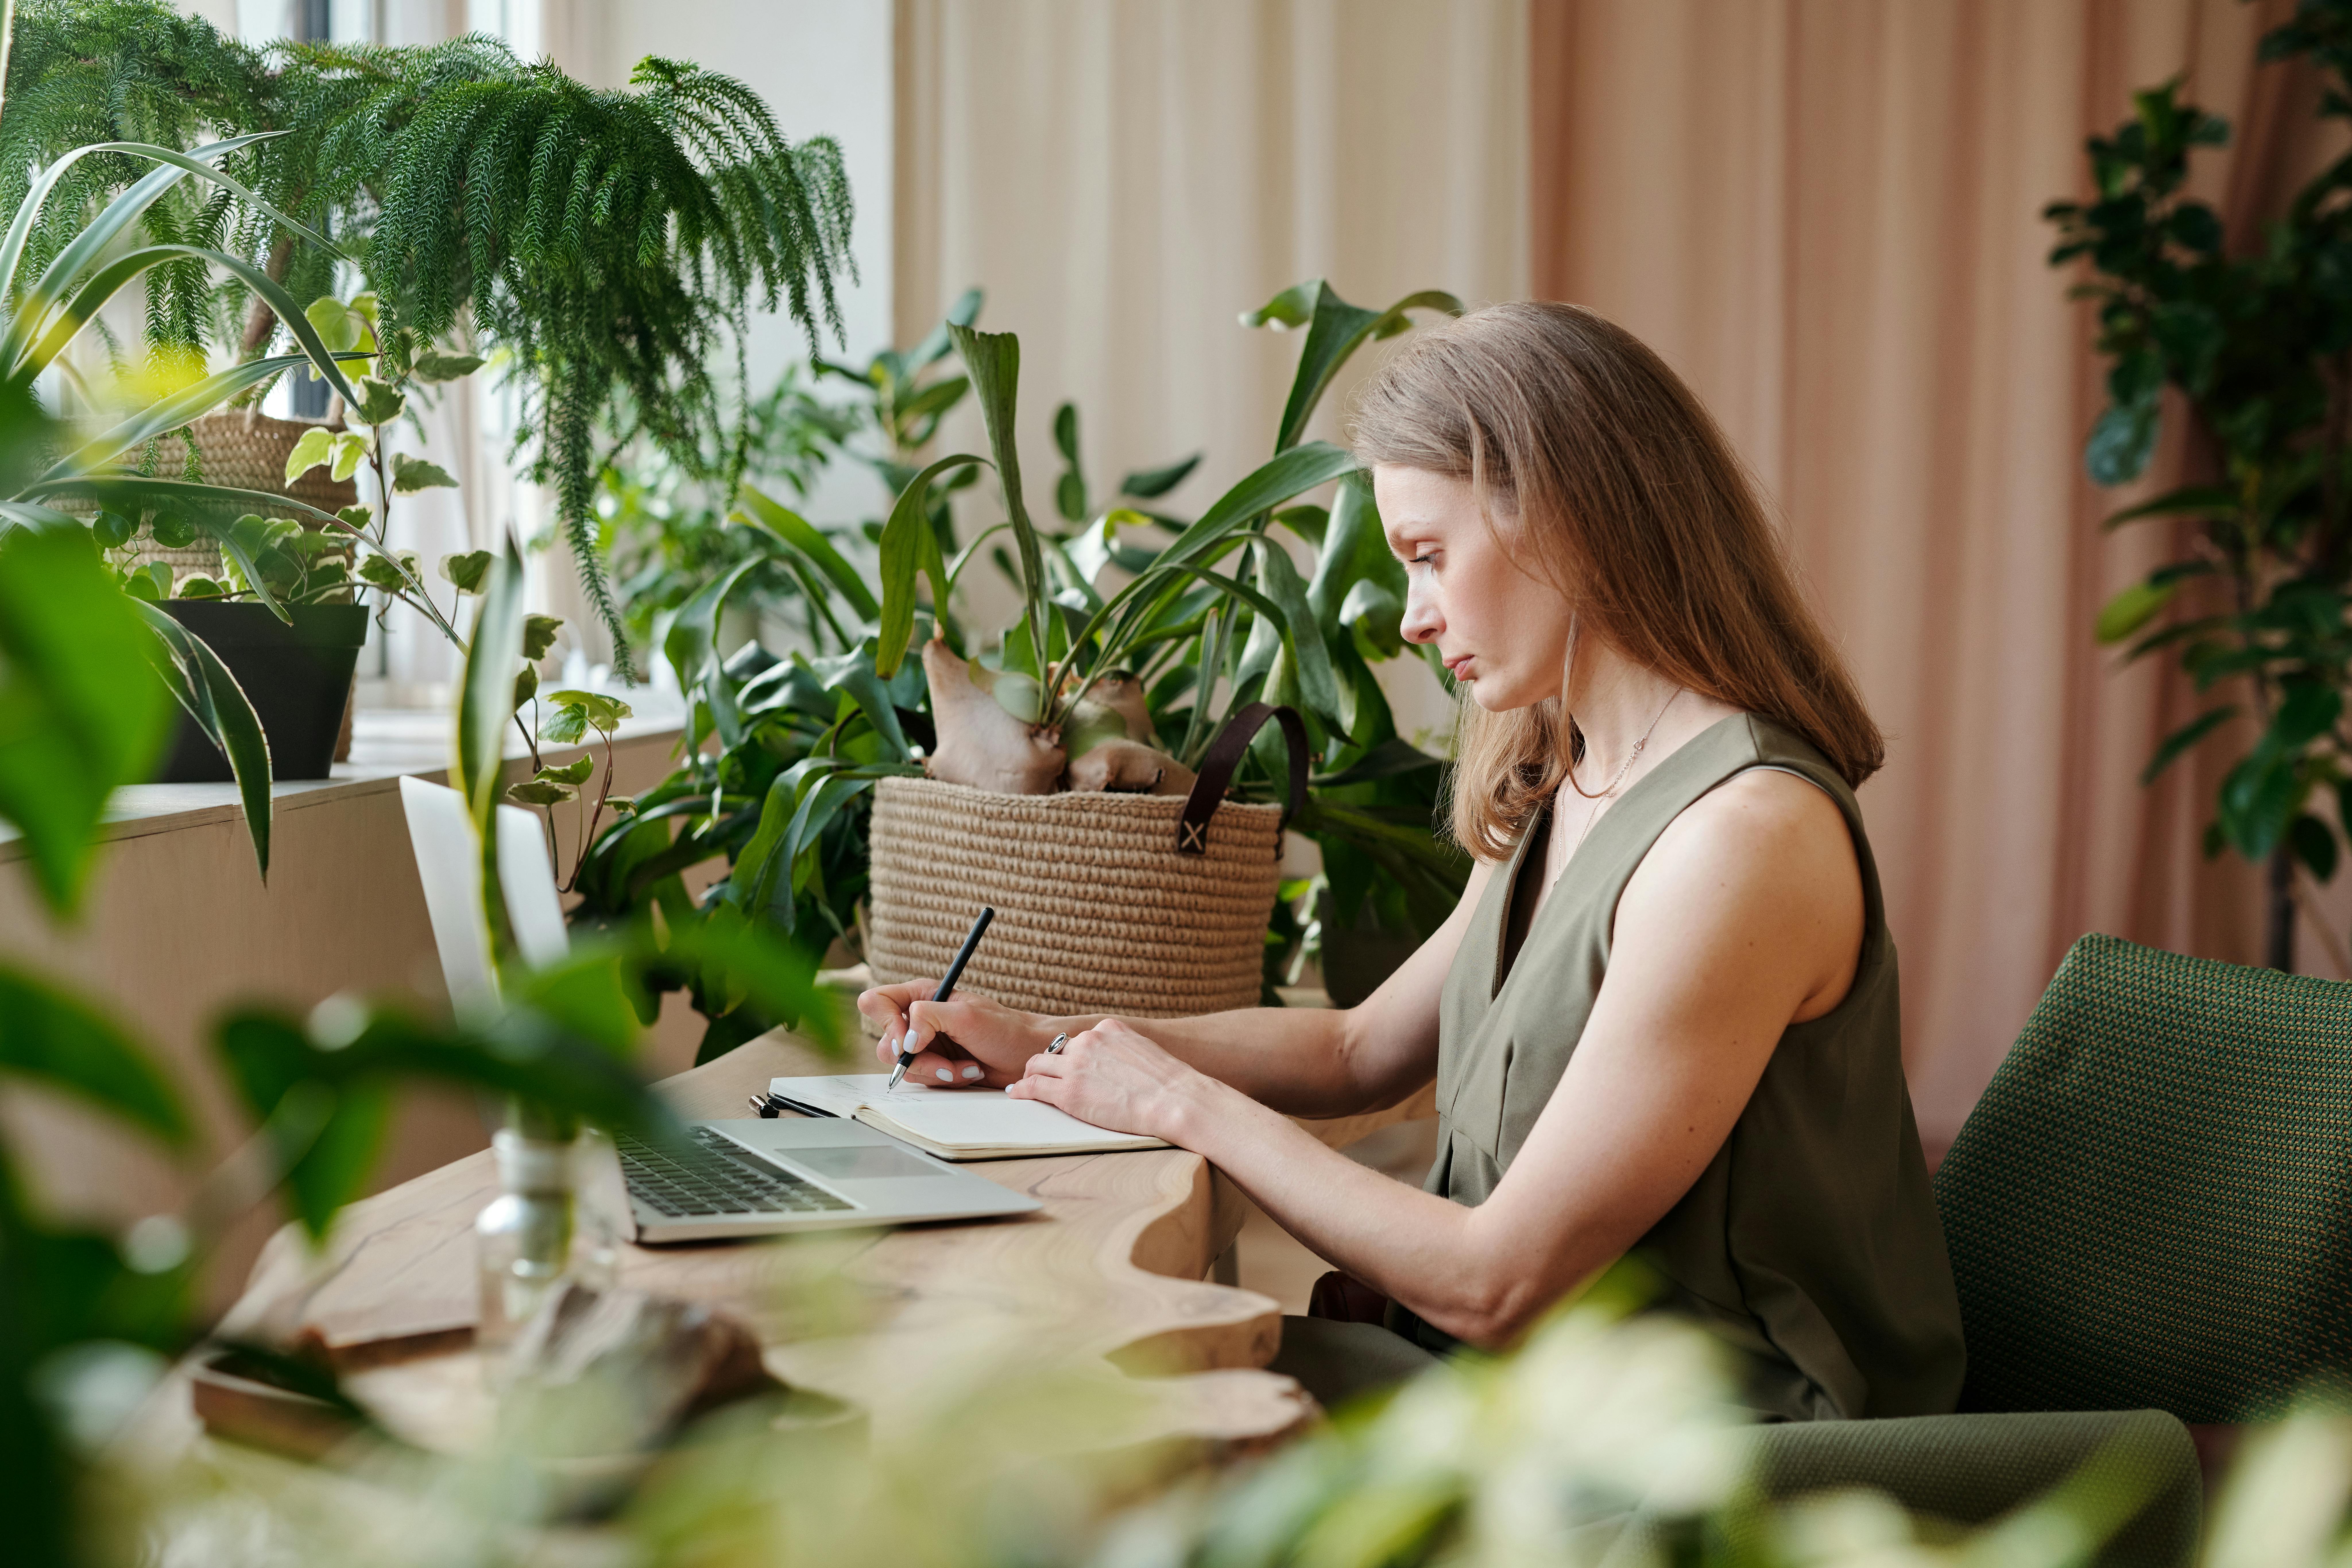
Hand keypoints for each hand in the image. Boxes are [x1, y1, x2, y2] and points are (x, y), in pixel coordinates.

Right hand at [856, 980, 1055, 1088]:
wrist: (1026, 1057)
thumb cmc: (1004, 1029)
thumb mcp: (966, 1015)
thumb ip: (929, 1017)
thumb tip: (905, 1041)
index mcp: (921, 996)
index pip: (876, 1002)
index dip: (887, 1023)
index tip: (913, 1040)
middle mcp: (918, 1020)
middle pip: (885, 1043)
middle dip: (918, 1059)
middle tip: (946, 1060)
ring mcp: (924, 1045)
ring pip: (903, 1067)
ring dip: (937, 1072)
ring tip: (967, 1066)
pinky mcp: (934, 1066)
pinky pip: (921, 1080)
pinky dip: (946, 1080)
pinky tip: (968, 1072)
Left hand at [1007, 1017, 1223, 1141]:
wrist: (1175, 1099)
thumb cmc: (1170, 1084)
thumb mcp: (1144, 1051)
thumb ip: (1123, 1051)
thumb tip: (1117, 1063)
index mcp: (1108, 1029)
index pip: (1079, 1039)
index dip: (1070, 1055)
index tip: (1066, 1065)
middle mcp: (1088, 1041)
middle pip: (1055, 1050)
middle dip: (1047, 1063)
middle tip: (1039, 1074)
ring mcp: (1076, 1066)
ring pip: (1038, 1065)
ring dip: (1030, 1074)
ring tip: (1025, 1084)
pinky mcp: (1068, 1092)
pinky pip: (1034, 1087)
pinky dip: (1022, 1090)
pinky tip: (1018, 1094)